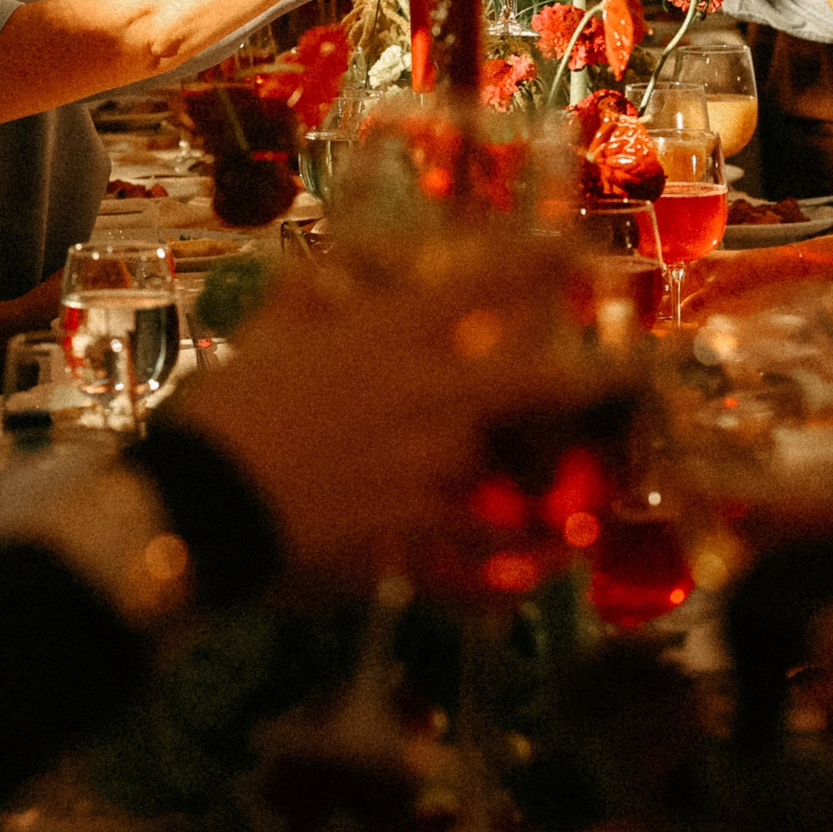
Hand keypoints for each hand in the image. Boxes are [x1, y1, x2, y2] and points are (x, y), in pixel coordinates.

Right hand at [167, 238, 619, 583]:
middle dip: (598, 376)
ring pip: (502, 467)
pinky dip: (498, 570)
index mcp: (394, 333)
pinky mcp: (418, 537)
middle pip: (542, 381)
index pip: (489, 282)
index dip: (541, 262)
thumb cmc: (225, 409)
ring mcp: (434, 470)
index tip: (572, 251)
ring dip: (514, 471)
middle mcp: (432, 395)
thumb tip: (312, 268)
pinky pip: (477, 557)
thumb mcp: (264, 335)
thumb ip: (302, 298)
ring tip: (524, 482)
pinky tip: (518, 581)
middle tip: (633, 371)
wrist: (199, 503)